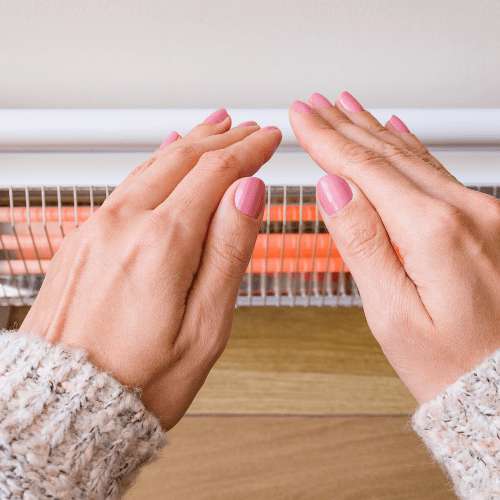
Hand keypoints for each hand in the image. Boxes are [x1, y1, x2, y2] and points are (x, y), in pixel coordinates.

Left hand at [20, 110, 281, 430]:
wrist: (64, 407)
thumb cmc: (139, 379)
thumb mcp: (206, 326)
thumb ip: (229, 251)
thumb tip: (249, 194)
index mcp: (162, 244)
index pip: (217, 174)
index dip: (249, 151)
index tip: (268, 139)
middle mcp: (123, 226)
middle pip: (183, 160)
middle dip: (222, 139)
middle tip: (248, 129)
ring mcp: (96, 230)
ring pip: (151, 167)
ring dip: (188, 144)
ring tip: (213, 129)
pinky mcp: (81, 242)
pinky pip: (125, 186)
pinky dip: (154, 165)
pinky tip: (163, 157)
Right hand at [290, 92, 499, 404]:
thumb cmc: (451, 365)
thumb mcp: (392, 315)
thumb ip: (362, 245)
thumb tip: (334, 192)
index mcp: (434, 233)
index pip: (365, 170)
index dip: (328, 141)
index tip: (303, 118)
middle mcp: (465, 212)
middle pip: (388, 154)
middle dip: (345, 126)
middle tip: (316, 104)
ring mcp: (482, 213)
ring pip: (412, 157)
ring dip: (373, 130)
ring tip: (345, 108)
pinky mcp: (487, 221)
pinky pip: (438, 171)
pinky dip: (409, 147)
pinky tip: (396, 131)